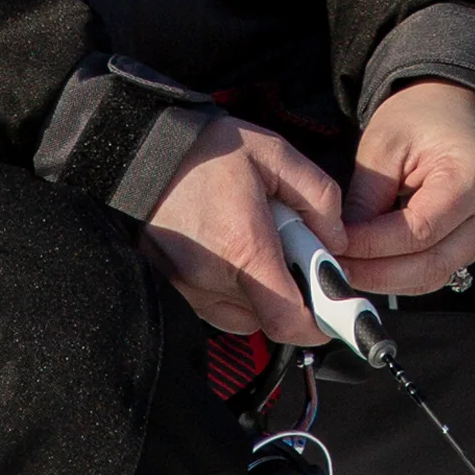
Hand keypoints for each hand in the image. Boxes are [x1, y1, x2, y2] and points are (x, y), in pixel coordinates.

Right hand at [139, 114, 345, 345]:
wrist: (139, 149)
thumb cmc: (204, 150)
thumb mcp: (276, 154)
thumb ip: (319, 197)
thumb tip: (335, 241)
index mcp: (243, 247)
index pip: (288, 322)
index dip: (318, 325)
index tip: (330, 313)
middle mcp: (210, 277)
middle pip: (268, 317)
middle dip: (285, 291)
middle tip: (280, 248)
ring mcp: (185, 286)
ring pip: (241, 315)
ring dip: (255, 292)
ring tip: (244, 243)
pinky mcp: (168, 286)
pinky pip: (212, 305)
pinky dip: (227, 288)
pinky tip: (221, 249)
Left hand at [336, 80, 474, 296]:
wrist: (460, 104)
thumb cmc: (421, 115)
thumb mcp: (384, 144)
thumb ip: (366, 197)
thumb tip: (343, 244)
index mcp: (472, 179)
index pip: (418, 232)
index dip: (373, 247)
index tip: (334, 247)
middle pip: (433, 264)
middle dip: (379, 273)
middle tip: (336, 270)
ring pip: (437, 273)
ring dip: (390, 279)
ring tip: (351, 270)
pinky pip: (443, 268)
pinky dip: (407, 273)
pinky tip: (375, 266)